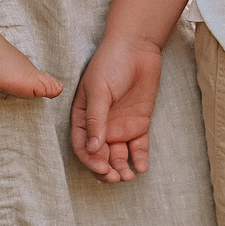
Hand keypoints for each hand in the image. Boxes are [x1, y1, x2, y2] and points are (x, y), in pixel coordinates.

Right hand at [70, 38, 160, 182]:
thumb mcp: (98, 90)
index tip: (102, 167)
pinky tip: (142, 167)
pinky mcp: (139, 124)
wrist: (137, 48)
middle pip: (100, 156)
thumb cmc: (110, 63)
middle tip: (116, 177)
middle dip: (106, 170)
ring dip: (122, 169)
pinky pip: (138, 147)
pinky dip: (139, 159)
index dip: (90, 160)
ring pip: (118, 156)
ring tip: (128, 177)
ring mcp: (120, 126)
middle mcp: (100, 126)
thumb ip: (96, 119)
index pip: (83, 146)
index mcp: (84, 117)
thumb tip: (93, 148)